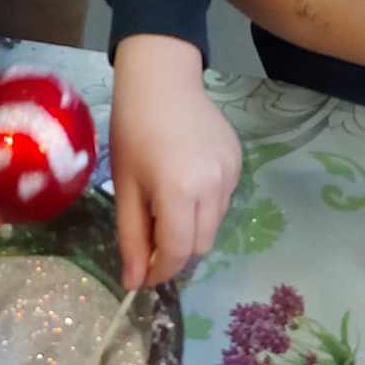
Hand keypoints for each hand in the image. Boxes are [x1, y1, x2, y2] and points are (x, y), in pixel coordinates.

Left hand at [111, 34, 240, 290]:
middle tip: (150, 236)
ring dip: (190, 228)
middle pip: (200, 244)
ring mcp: (231, 172)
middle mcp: (213, 186)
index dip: (160, 270)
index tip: (143, 274)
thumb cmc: (133, 130)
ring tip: (166, 202)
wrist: (161, 80)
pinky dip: (203, 204)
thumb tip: (134, 284)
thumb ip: (131, 238)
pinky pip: (222, 199)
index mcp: (180, 192)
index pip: (177, 252)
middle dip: (175, 251)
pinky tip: (184, 179)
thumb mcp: (125, 186)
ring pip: (214, 224)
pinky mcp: (238, 161)